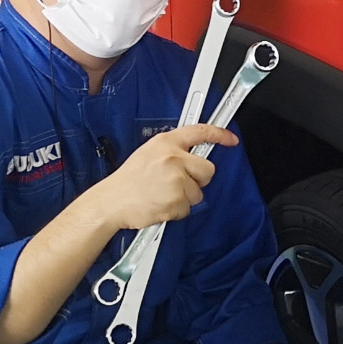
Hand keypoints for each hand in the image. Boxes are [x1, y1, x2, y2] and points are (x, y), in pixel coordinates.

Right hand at [83, 125, 235, 232]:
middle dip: (198, 180)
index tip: (231, 139)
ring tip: (162, 195)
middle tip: (177, 185)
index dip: (220, 135)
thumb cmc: (128, 182)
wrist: (110, 202)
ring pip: (198, 192)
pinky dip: (176, 211)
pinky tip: (160, 205)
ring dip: (184, 198)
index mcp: (165, 143)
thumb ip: (172, 152)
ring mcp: (176, 179)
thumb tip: (193, 156)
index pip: (200, 132)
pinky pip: (188, 208)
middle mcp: (173, 158)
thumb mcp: (148, 155)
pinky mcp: (177, 200)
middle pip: (208, 169)